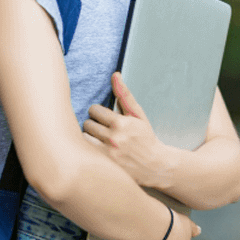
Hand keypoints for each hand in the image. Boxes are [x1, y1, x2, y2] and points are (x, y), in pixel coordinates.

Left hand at [84, 72, 173, 188]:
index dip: (99, 113)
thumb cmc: (146, 137)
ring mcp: (107, 153)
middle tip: (102, 129)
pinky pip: (86, 151)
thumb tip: (115, 75)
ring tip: (99, 140)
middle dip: (94, 124)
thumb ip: (124, 95)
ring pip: (84, 137)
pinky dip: (89, 149)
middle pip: (87, 123)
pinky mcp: (104, 165)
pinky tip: (97, 150)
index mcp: (120, 123)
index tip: (104, 117)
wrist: (155, 165)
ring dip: (90, 137)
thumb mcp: (138, 115)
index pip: (94, 110)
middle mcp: (113, 138)